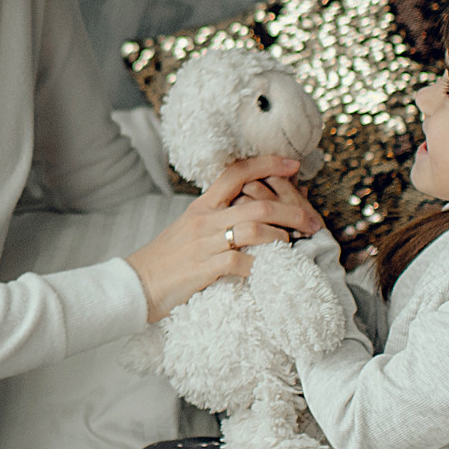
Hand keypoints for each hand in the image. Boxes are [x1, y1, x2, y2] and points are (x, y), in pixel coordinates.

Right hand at [127, 155, 325, 325]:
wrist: (136, 283)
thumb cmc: (167, 258)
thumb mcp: (190, 227)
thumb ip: (219, 216)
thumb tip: (256, 213)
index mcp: (201, 205)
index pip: (236, 173)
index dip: (267, 165)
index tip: (293, 165)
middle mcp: (204, 220)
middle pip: (258, 204)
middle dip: (292, 211)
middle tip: (312, 222)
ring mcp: (205, 244)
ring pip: (255, 231)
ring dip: (281, 238)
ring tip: (291, 246)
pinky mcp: (205, 269)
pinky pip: (243, 263)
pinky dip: (262, 266)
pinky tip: (270, 270)